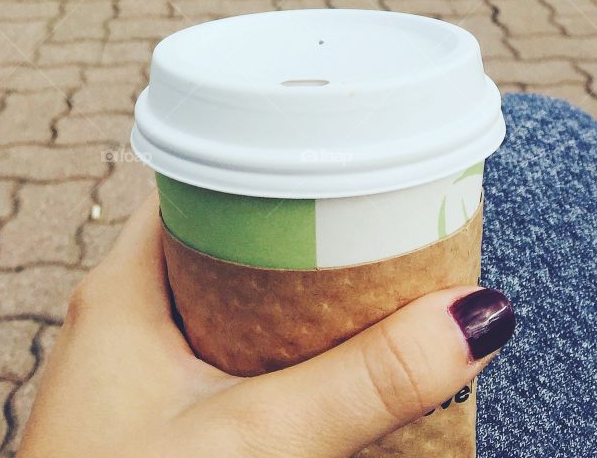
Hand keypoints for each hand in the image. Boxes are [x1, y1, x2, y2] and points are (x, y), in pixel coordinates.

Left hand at [18, 191, 514, 457]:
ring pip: (228, 312)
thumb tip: (477, 315)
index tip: (350, 164)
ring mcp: (132, 383)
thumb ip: (366, 382)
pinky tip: (326, 373)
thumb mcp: (259, 441)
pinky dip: (276, 359)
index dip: (276, 170)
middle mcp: (119, 325)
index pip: (203, 187)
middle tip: (382, 225)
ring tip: (373, 288)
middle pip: (224, 248)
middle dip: (302, 242)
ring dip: (293, 306)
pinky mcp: (152, 431)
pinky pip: (223, 367)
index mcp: (120, 291)